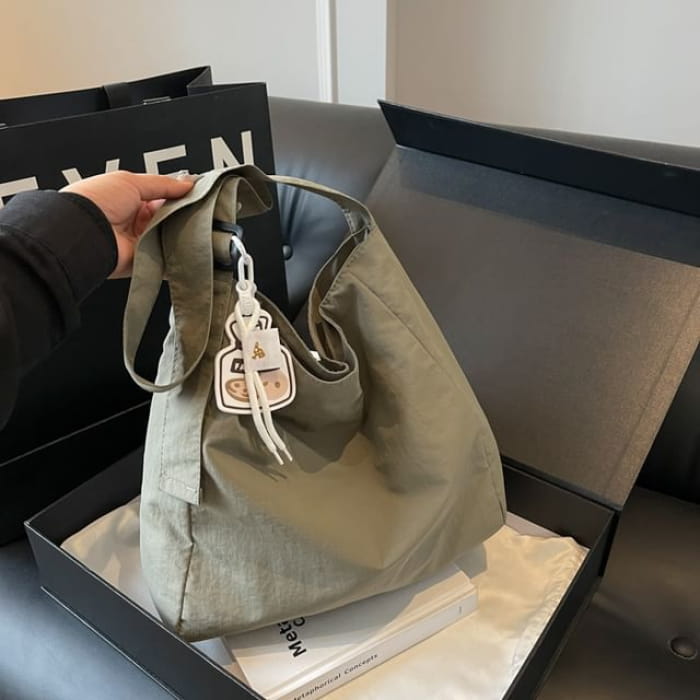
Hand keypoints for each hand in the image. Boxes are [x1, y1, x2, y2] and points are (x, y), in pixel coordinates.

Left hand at [62, 170, 193, 276]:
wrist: (82, 233)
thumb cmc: (96, 202)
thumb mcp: (131, 181)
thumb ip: (163, 184)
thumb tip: (187, 183)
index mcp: (130, 198)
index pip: (163, 196)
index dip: (179, 194)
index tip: (196, 193)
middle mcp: (135, 220)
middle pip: (170, 217)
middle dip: (183, 213)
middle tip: (197, 210)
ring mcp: (140, 241)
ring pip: (171, 236)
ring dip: (180, 232)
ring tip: (191, 227)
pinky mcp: (143, 261)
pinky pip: (166, 259)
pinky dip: (176, 255)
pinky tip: (186, 247)